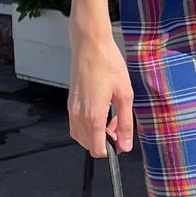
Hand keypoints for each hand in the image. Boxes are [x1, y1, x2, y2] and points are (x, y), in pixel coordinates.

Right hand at [68, 32, 133, 156]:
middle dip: (105, 142)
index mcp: (93, 115)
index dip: (111, 151)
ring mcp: (71, 110)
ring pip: (81, 136)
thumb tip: (125, 146)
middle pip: (89, 145)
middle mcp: (78, 115)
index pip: (97, 149)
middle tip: (119, 126)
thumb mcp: (125, 94)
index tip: (122, 141)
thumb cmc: (108, 65)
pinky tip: (102, 111)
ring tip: (111, 117)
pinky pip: (77, 125)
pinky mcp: (70, 103)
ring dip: (96, 134)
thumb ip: (125, 123)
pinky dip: (88, 126)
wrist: (89, 45)